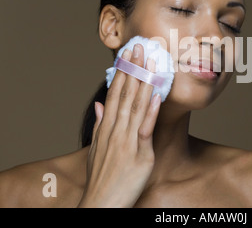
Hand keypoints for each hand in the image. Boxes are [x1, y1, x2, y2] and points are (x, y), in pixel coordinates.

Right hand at [78, 44, 160, 207]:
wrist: (101, 203)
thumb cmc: (100, 178)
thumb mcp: (95, 149)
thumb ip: (98, 125)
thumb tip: (99, 105)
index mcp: (106, 128)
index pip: (114, 94)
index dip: (122, 73)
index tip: (127, 56)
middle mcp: (115, 130)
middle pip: (125, 95)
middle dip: (132, 70)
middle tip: (139, 48)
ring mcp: (127, 141)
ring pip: (136, 106)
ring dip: (143, 82)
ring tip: (150, 62)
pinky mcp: (140, 154)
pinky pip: (146, 129)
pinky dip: (151, 111)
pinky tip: (156, 94)